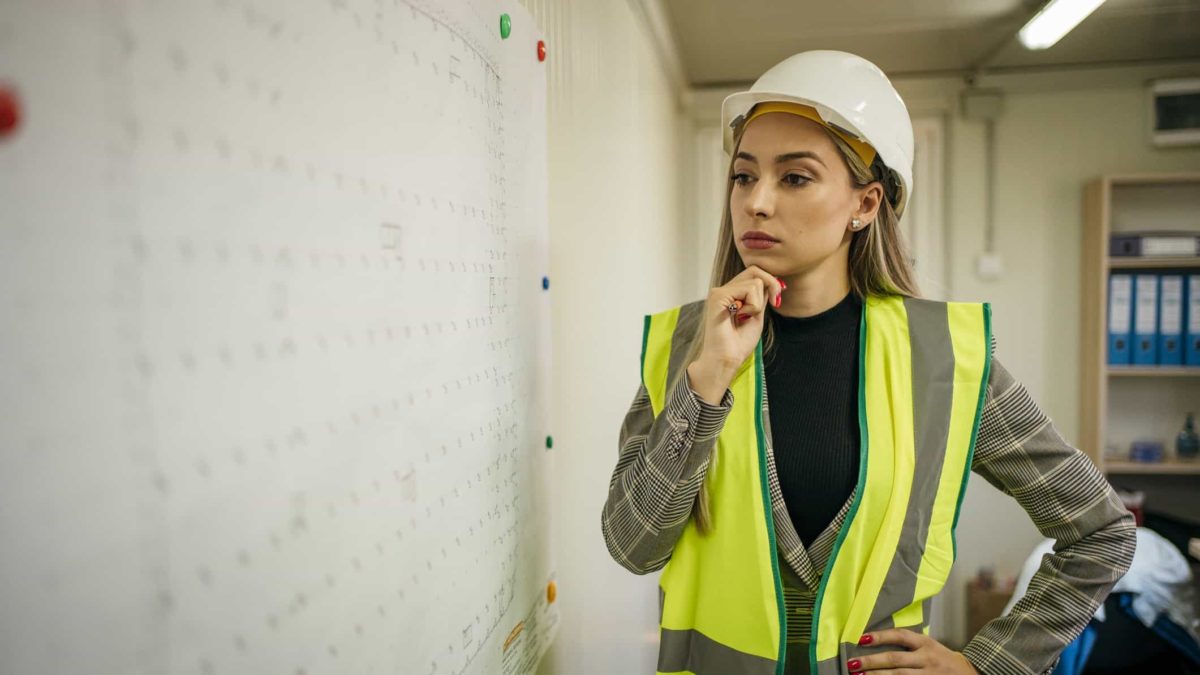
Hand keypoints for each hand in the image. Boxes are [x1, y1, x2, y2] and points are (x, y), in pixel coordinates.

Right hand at [695, 265, 785, 372]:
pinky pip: (749, 290)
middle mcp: (724, 289)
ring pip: (755, 281)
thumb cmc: (740, 342)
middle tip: (774, 302)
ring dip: (758, 304)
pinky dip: (752, 306)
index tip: (776, 300)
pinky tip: (738, 317)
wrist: (727, 358)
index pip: (755, 273)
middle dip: (771, 284)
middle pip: (755, 270)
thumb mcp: (758, 314)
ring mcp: (720, 291)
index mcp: (732, 293)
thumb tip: (774, 279)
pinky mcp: (718, 295)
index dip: (770, 282)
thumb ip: (762, 296)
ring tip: (744, 318)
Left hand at [847, 629, 978, 674]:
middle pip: (895, 659)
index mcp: (925, 643)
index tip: (862, 639)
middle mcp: (927, 658)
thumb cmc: (941, 658)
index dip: (881, 636)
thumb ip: (908, 644)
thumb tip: (875, 641)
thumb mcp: (928, 645)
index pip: (900, 636)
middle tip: (852, 663)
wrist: (967, 674)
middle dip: (872, 662)